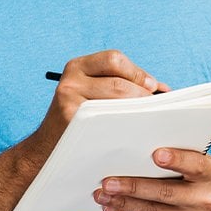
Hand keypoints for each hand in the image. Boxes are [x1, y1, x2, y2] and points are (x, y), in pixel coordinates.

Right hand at [39, 50, 168, 143]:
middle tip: (156, 109)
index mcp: (78, 66)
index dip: (137, 72)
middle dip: (141, 95)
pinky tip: (132, 134)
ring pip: (113, 101)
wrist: (47, 151)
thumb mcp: (95, 94)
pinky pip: (105, 121)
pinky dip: (123, 126)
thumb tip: (163, 89)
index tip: (153, 88)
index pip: (114, 59)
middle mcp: (70, 79)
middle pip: (117, 82)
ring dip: (136, 111)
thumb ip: (125, 85)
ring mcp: (67, 99)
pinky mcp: (69, 120)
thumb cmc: (82, 121)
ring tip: (148, 122)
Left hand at [94, 149, 210, 210]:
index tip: (156, 154)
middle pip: (165, 192)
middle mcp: (207, 200)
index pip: (195, 165)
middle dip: (133, 187)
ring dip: (123, 203)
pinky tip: (113, 208)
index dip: (176, 160)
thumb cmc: (209, 182)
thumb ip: (183, 159)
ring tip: (102, 195)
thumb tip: (142, 152)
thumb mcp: (206, 166)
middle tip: (108, 182)